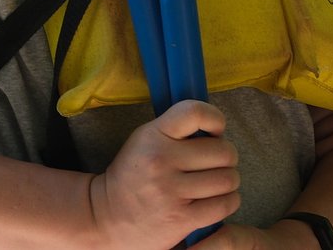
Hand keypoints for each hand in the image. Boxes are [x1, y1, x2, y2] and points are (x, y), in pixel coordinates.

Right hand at [88, 99, 240, 248]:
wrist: (104, 217)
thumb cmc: (134, 174)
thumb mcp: (146, 139)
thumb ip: (178, 129)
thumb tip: (219, 129)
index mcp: (153, 136)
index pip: (194, 112)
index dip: (215, 118)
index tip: (215, 131)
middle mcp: (161, 161)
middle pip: (223, 151)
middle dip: (226, 157)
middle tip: (214, 164)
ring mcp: (169, 192)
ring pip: (228, 179)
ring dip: (228, 181)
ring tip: (215, 183)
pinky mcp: (178, 220)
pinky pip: (224, 205)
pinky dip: (228, 201)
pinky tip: (216, 200)